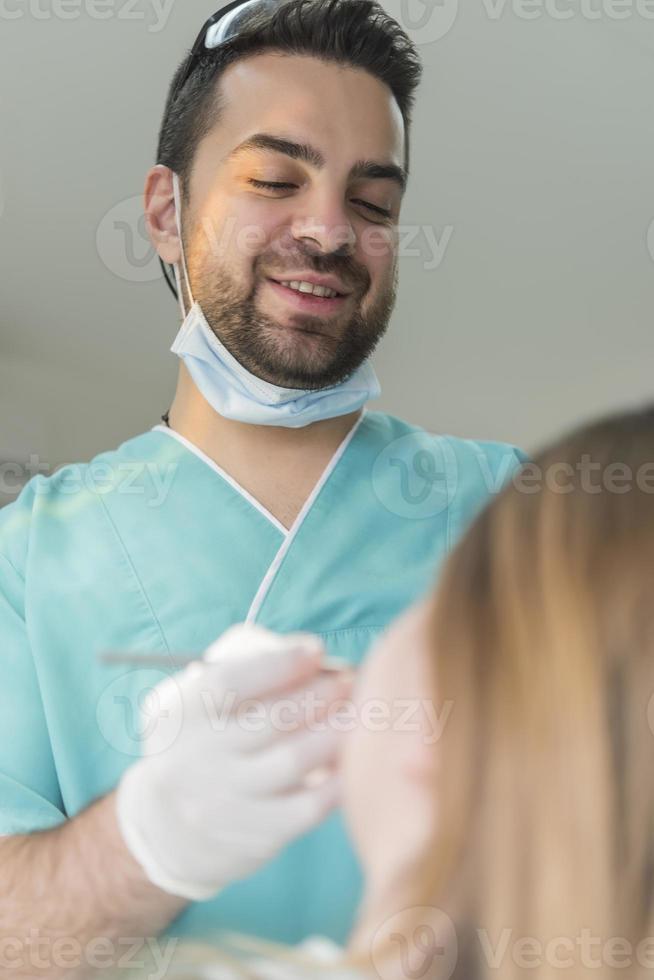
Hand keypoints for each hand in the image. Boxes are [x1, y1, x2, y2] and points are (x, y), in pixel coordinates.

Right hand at [114, 623, 351, 900]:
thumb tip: (314, 654)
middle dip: (320, 694)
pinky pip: (308, 806)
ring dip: (337, 731)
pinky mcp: (255, 836)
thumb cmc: (201, 746)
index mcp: (183, 715)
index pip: (230, 684)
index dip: (279, 664)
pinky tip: (356, 759)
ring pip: (294, 760)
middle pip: (272, 720)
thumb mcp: (198, 705)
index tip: (315, 650)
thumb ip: (246, 676)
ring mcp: (226, 801)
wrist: (166, 830)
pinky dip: (339, 780)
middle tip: (350, 680)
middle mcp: (199, 758)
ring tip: (361, 714)